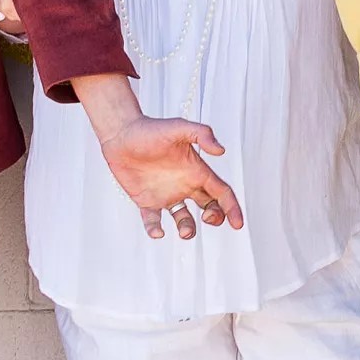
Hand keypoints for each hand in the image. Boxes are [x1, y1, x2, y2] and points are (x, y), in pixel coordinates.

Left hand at [95, 112, 243, 240]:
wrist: (121, 133)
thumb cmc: (151, 128)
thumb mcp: (179, 127)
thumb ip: (201, 134)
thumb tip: (220, 150)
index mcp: (196, 170)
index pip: (221, 192)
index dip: (232, 208)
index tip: (237, 224)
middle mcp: (185, 185)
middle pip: (209, 207)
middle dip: (215, 217)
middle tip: (209, 218)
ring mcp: (166, 194)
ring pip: (184, 219)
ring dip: (188, 228)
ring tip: (185, 232)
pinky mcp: (146, 201)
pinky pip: (154, 221)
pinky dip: (156, 229)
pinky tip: (157, 232)